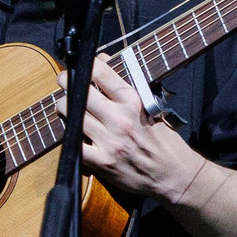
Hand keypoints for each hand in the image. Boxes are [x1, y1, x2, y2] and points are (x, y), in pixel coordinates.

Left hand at [59, 64, 190, 200]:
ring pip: (73, 116)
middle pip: (81, 93)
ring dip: (65, 107)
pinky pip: (74, 143)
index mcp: (134, 102)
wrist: (173, 175)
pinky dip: (69, 134)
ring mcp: (109, 142)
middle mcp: (120, 120)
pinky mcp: (102, 162)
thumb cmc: (165, 140)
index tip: (79, 64)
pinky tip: (71, 130)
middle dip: (67, 82)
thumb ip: (127, 85)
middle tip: (63, 80)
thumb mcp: (153, 107)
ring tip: (65, 104)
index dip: (85, 64)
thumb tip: (104, 61)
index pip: (102, 74)